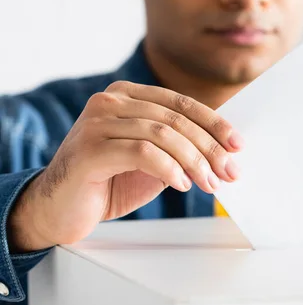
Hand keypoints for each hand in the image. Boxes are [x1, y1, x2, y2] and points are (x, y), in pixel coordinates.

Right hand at [9, 81, 242, 251]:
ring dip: (194, 162)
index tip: (238, 145)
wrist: (62, 209)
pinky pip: (143, 153)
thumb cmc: (110, 183)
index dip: (214, 124)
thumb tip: (226, 152)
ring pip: (162, 134)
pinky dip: (170, 169)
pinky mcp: (90, 149)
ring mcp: (97, 122)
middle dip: (210, 148)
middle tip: (230, 172)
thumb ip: (180, 147)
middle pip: (175, 119)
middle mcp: (110, 102)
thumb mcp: (154, 160)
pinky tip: (182, 185)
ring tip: (210, 183)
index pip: (181, 103)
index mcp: (127, 96)